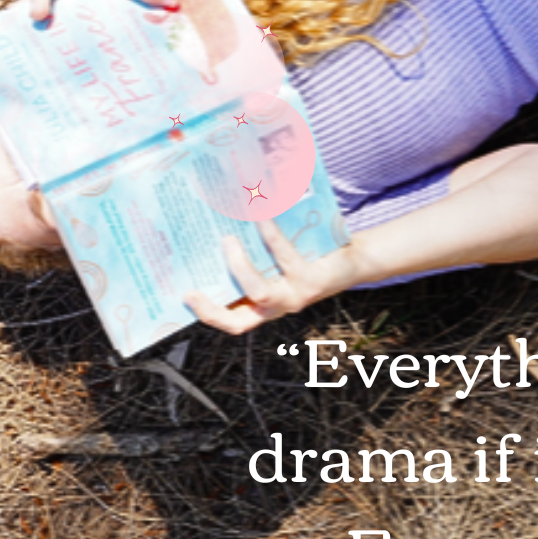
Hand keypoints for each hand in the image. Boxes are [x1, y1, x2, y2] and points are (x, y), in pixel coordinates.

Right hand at [185, 221, 357, 334]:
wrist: (353, 262)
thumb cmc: (306, 259)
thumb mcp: (274, 261)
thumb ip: (249, 255)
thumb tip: (211, 228)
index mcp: (264, 306)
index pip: (232, 322)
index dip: (207, 314)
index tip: (184, 294)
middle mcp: (277, 307)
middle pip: (238, 322)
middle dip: (212, 309)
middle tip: (191, 287)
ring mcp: (294, 297)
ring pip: (259, 292)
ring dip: (239, 267)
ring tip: (228, 239)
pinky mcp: (311, 281)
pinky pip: (283, 258)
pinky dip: (269, 236)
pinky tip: (261, 216)